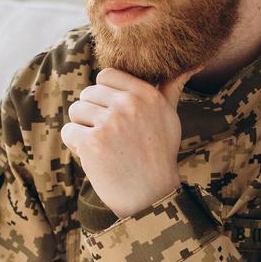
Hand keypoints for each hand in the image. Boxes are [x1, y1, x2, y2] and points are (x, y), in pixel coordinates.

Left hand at [62, 63, 203, 219]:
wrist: (150, 197)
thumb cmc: (159, 156)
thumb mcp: (170, 118)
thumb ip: (170, 89)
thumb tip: (192, 64)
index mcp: (147, 95)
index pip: (106, 75)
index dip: (103, 94)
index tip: (111, 113)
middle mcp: (129, 106)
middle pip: (88, 93)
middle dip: (92, 113)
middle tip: (109, 136)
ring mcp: (109, 124)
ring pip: (76, 111)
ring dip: (82, 128)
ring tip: (102, 146)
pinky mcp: (92, 143)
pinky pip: (68, 131)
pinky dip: (75, 145)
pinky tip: (94, 157)